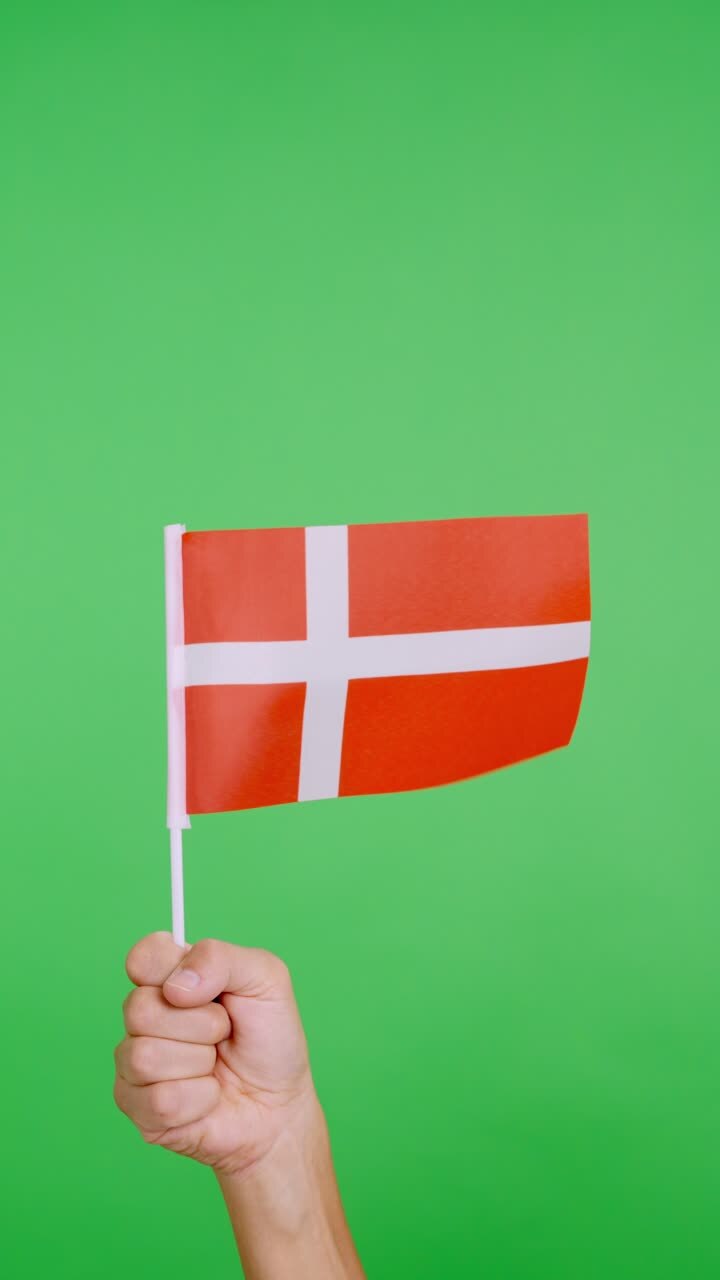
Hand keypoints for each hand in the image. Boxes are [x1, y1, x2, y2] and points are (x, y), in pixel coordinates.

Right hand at [114, 932, 314, 1176]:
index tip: (204, 989)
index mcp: (171, 977)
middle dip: (201, 1024)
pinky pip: (159, 1101)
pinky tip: (209, 1096)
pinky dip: (200, 1099)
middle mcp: (145, 1016)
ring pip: (145, 1057)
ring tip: (216, 1065)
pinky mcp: (138, 1108)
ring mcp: (135, 1063)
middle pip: (139, 1009)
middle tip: (224, 1032)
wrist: (280, 1103)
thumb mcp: (265, 980)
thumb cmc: (271, 1039)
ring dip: (199, 1064)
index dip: (167, 970)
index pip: (142, 957)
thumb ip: (221, 959)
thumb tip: (175, 986)